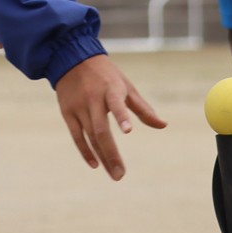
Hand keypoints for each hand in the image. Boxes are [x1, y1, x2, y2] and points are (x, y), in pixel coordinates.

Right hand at [54, 55, 165, 180]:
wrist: (71, 58)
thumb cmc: (106, 75)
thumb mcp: (126, 86)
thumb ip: (143, 108)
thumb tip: (164, 125)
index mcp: (110, 89)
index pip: (116, 104)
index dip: (122, 116)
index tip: (128, 131)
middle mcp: (93, 99)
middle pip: (101, 130)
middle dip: (112, 154)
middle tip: (121, 174)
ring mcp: (78, 106)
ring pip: (90, 137)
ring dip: (102, 157)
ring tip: (115, 174)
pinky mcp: (67, 112)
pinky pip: (76, 136)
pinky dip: (85, 151)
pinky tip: (96, 164)